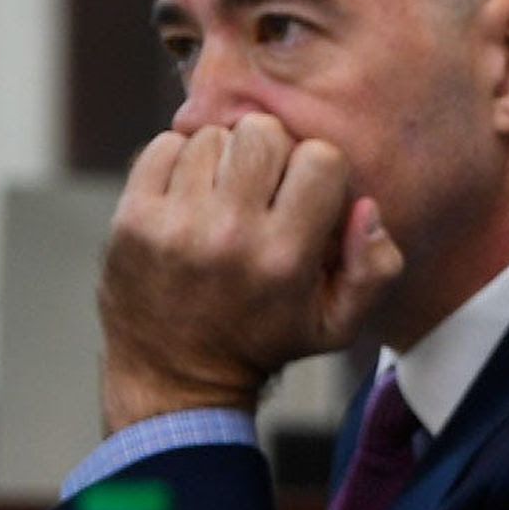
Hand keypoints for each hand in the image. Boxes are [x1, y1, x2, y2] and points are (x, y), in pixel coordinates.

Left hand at [98, 113, 403, 429]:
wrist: (175, 377)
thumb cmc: (265, 341)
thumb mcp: (338, 325)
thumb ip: (377, 268)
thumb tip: (365, 207)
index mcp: (285, 257)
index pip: (321, 158)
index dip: (319, 171)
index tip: (306, 198)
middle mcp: (229, 235)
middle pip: (263, 132)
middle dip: (272, 154)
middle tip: (264, 190)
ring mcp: (174, 224)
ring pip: (213, 136)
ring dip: (224, 159)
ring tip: (224, 197)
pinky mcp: (132, 217)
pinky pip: (166, 145)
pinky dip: (181, 161)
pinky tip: (190, 196)